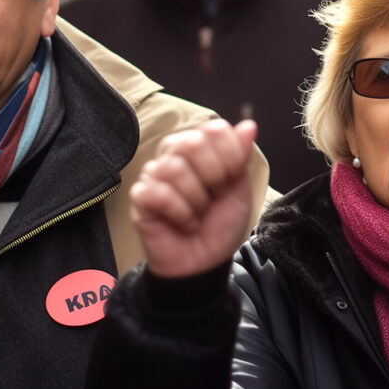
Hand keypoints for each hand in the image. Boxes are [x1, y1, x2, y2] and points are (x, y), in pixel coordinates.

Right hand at [129, 119, 257, 278]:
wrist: (204, 263)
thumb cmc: (219, 224)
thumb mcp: (239, 188)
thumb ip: (240, 155)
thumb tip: (249, 125)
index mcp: (198, 147)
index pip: (214, 129)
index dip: (229, 157)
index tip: (229, 180)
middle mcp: (173, 155)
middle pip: (192, 143)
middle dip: (212, 176)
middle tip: (212, 197)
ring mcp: (153, 174)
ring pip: (174, 168)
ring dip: (196, 200)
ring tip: (197, 213)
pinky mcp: (140, 197)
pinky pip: (159, 194)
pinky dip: (180, 213)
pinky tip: (183, 222)